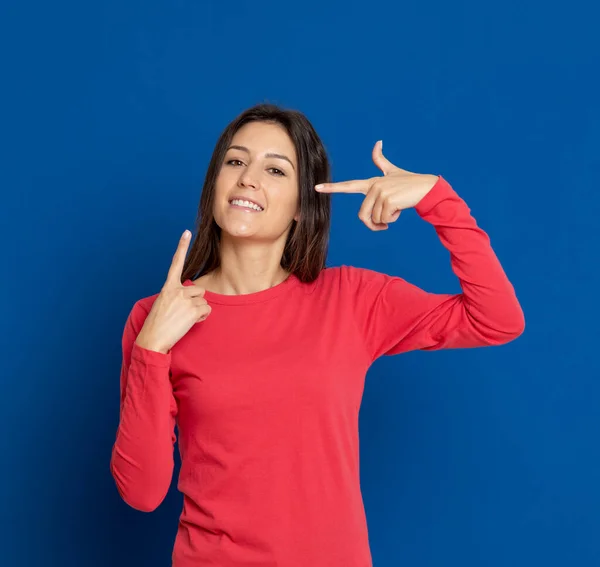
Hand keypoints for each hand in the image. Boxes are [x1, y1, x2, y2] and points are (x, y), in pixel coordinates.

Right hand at [135, 230, 211, 353]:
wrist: (153, 339)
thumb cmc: (157, 323)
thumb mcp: (163, 303)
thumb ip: (176, 295)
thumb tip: (193, 296)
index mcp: (168, 287)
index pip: (176, 263)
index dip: (181, 247)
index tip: (186, 232)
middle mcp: (177, 290)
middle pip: (199, 289)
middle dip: (196, 300)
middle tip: (183, 312)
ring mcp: (185, 300)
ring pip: (203, 301)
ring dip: (198, 310)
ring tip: (184, 319)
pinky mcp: (193, 310)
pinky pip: (207, 310)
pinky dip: (202, 317)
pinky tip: (190, 322)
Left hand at [315, 140, 438, 230]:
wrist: (426, 188)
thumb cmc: (409, 183)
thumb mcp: (393, 172)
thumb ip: (381, 160)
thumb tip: (378, 141)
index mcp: (371, 182)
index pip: (348, 185)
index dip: (332, 187)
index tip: (317, 188)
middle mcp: (374, 186)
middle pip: (363, 215)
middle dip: (374, 224)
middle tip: (386, 223)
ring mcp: (380, 192)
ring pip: (375, 219)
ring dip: (386, 220)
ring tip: (396, 208)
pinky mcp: (388, 199)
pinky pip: (384, 219)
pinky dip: (393, 219)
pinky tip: (401, 208)